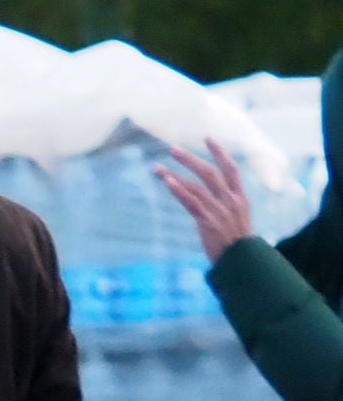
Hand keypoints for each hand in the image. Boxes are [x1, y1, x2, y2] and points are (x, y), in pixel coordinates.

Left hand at [156, 141, 256, 262]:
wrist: (242, 261)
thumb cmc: (237, 242)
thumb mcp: (238, 218)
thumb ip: (227, 204)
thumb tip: (214, 195)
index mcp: (240, 197)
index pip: (231, 168)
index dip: (220, 152)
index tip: (208, 138)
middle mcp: (230, 200)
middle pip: (210, 172)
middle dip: (191, 159)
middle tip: (172, 149)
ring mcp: (219, 210)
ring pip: (196, 186)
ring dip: (175, 174)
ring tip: (157, 167)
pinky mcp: (207, 221)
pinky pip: (191, 202)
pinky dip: (179, 190)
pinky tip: (167, 181)